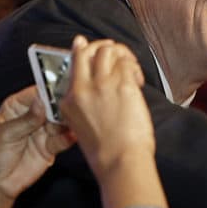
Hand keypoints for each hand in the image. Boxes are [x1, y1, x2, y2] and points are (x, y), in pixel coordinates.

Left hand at [0, 86, 74, 200]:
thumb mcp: (5, 134)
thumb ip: (26, 119)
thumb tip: (42, 102)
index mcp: (17, 106)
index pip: (36, 93)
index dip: (48, 91)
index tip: (59, 90)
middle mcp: (32, 116)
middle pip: (52, 106)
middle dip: (60, 107)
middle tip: (67, 108)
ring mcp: (43, 131)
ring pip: (60, 121)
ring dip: (66, 122)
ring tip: (69, 122)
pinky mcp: (51, 147)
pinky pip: (63, 139)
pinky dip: (68, 137)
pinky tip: (71, 135)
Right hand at [58, 36, 151, 180]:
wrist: (119, 162)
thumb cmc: (107, 151)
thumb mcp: (82, 126)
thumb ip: (85, 104)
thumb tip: (99, 85)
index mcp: (68, 101)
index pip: (72, 64)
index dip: (82, 51)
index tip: (85, 46)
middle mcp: (81, 89)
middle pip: (88, 50)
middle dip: (102, 46)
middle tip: (115, 51)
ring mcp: (102, 85)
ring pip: (108, 51)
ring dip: (122, 54)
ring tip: (131, 67)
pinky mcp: (122, 85)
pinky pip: (127, 62)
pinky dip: (134, 66)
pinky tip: (138, 80)